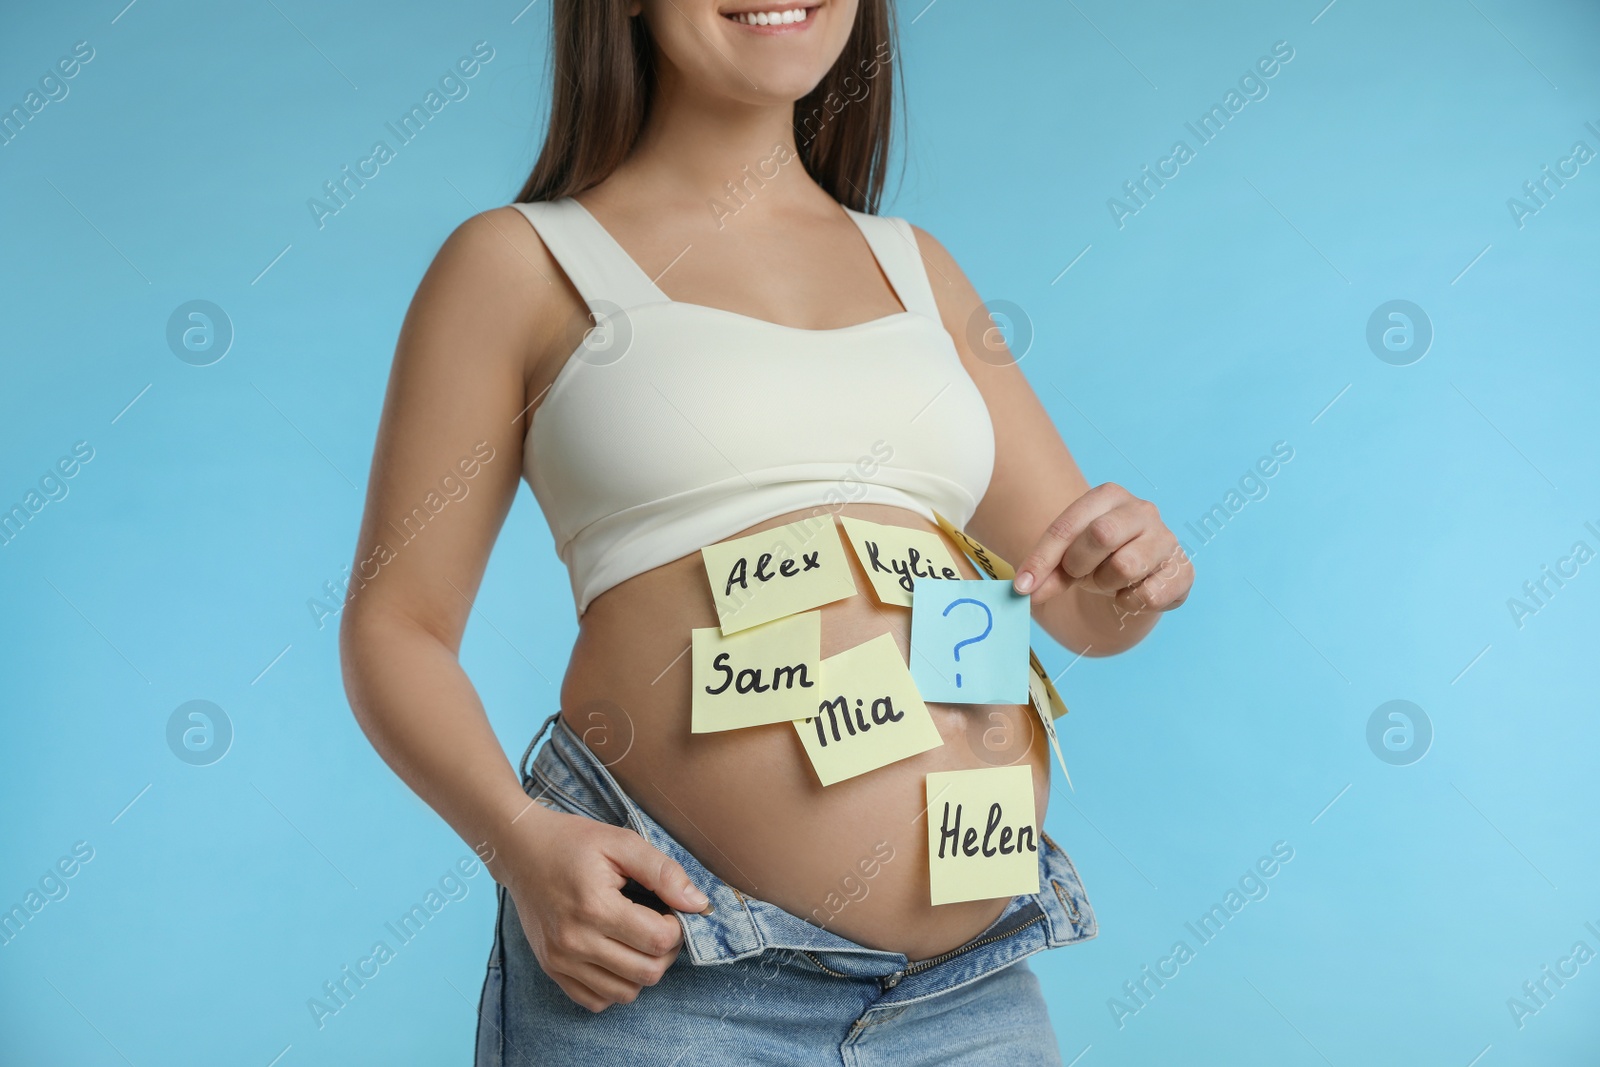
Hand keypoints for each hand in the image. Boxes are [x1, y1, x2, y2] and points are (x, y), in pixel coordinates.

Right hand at [503, 807, 708, 1011]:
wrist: (521, 850)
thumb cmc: (574, 842)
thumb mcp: (622, 843)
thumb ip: (664, 872)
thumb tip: (699, 904)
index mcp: (594, 906)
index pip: (658, 940)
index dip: (677, 926)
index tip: (670, 909)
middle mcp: (574, 941)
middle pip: (647, 972)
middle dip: (666, 950)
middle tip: (659, 924)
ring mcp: (560, 960)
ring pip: (625, 993)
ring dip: (643, 970)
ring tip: (638, 939)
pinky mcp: (552, 970)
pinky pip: (596, 1001)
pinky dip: (615, 985)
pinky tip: (616, 955)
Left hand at [1012, 483, 1192, 616]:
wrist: (1136, 578)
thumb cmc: (1097, 560)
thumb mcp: (1066, 560)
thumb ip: (1045, 573)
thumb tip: (1025, 592)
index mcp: (1108, 496)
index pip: (1068, 525)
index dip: (1042, 558)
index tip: (1023, 587)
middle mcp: (1142, 509)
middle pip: (1102, 534)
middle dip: (1080, 566)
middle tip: (1079, 576)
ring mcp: (1166, 538)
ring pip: (1127, 565)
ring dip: (1106, 584)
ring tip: (1108, 581)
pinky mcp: (1183, 570)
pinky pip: (1149, 595)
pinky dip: (1130, 602)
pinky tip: (1132, 594)